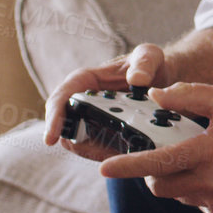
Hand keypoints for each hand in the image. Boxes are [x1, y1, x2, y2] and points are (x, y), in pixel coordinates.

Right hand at [43, 43, 174, 159]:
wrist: (162, 78)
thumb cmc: (148, 63)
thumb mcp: (149, 56)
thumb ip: (144, 63)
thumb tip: (137, 79)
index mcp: (85, 80)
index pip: (61, 98)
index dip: (53, 118)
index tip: (50, 139)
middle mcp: (82, 101)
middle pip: (66, 127)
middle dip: (77, 143)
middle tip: (102, 153)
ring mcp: (91, 120)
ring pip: (81, 143)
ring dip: (96, 152)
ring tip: (121, 156)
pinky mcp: (103, 134)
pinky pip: (99, 149)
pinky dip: (109, 155)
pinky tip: (127, 156)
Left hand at [97, 84, 212, 212]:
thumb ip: (187, 95)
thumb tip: (154, 96)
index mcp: (208, 152)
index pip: (159, 162)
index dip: (128, 166)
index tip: (104, 169)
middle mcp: (211, 181)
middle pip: (159, 184)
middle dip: (152, 171)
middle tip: (164, 154)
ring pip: (176, 195)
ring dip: (176, 179)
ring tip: (199, 161)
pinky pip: (193, 203)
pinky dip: (194, 190)